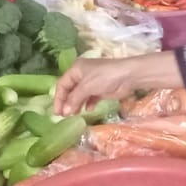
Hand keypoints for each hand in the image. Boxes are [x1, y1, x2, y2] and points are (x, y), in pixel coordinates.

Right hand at [54, 51, 181, 114]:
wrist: (128, 76)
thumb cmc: (105, 77)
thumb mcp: (87, 87)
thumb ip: (74, 99)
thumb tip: (64, 112)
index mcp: (76, 69)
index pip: (62, 84)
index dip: (58, 98)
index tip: (57, 112)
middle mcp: (81, 75)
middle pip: (70, 90)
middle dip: (66, 103)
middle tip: (63, 116)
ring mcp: (91, 82)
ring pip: (79, 95)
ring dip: (76, 105)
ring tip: (74, 115)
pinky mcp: (100, 90)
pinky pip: (89, 98)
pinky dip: (87, 104)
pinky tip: (88, 110)